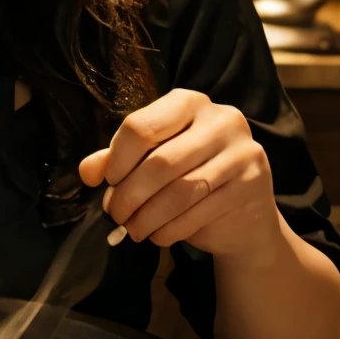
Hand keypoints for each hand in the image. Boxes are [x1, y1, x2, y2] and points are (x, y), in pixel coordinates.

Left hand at [79, 89, 281, 264]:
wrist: (244, 217)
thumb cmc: (190, 179)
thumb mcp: (152, 162)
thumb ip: (118, 161)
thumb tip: (88, 172)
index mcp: (189, 103)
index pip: (140, 127)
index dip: (117, 160)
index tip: (109, 183)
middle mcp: (220, 120)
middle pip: (159, 162)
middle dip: (129, 195)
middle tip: (116, 214)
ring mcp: (241, 151)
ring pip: (179, 191)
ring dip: (147, 217)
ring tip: (133, 230)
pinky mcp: (251, 184)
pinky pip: (198, 213)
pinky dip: (169, 230)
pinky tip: (158, 235)